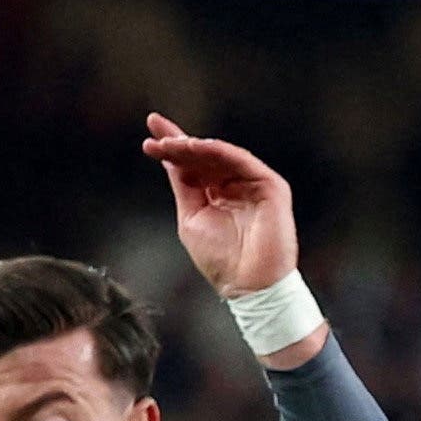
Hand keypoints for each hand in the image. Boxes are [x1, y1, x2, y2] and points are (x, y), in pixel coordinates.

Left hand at [141, 113, 302, 301]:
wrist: (250, 286)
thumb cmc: (222, 261)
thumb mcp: (191, 218)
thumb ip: (184, 187)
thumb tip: (168, 159)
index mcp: (217, 194)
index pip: (193, 164)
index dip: (173, 147)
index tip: (150, 134)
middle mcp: (235, 185)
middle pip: (204, 155)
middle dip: (178, 143)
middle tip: (155, 139)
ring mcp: (253, 184)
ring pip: (220, 154)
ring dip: (194, 146)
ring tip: (171, 144)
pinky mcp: (270, 186)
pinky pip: (241, 160)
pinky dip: (218, 151)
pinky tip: (196, 147)